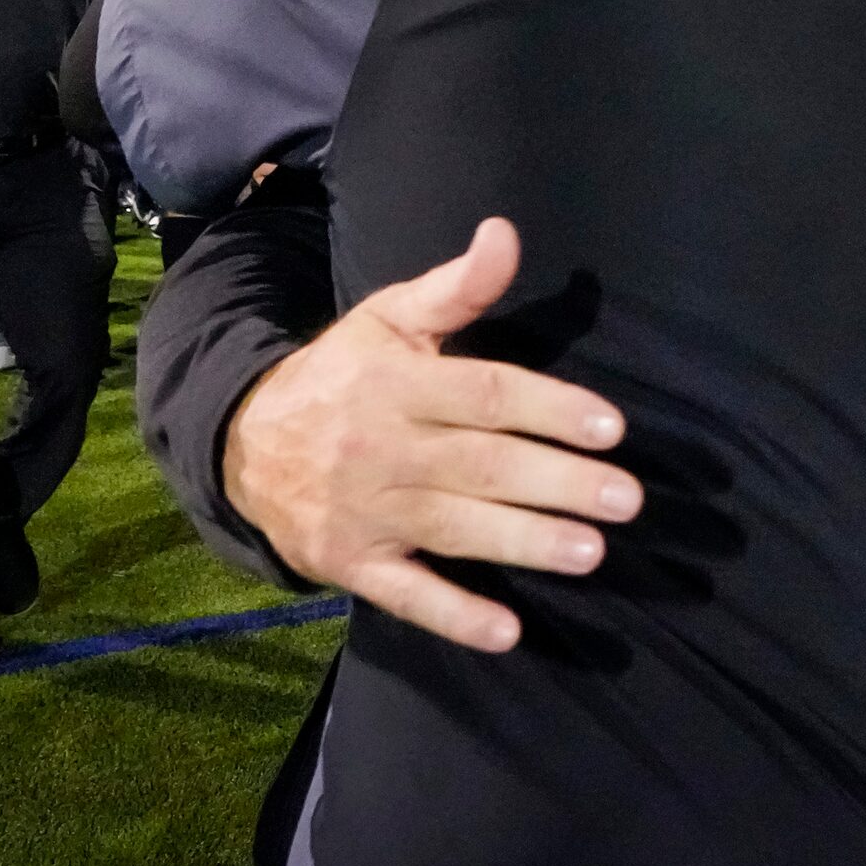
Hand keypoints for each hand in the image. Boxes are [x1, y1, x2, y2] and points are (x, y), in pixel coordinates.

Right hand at [223, 218, 642, 652]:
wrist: (239, 441)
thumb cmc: (341, 375)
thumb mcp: (390, 319)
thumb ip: (457, 287)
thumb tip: (506, 232)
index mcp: (398, 383)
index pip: (486, 396)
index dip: (550, 409)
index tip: (612, 427)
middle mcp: (382, 447)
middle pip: (482, 465)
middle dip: (558, 482)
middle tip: (627, 499)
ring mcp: (365, 511)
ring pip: (454, 528)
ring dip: (525, 543)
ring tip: (591, 553)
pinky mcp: (351, 563)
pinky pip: (406, 594)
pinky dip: (455, 616)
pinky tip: (508, 633)